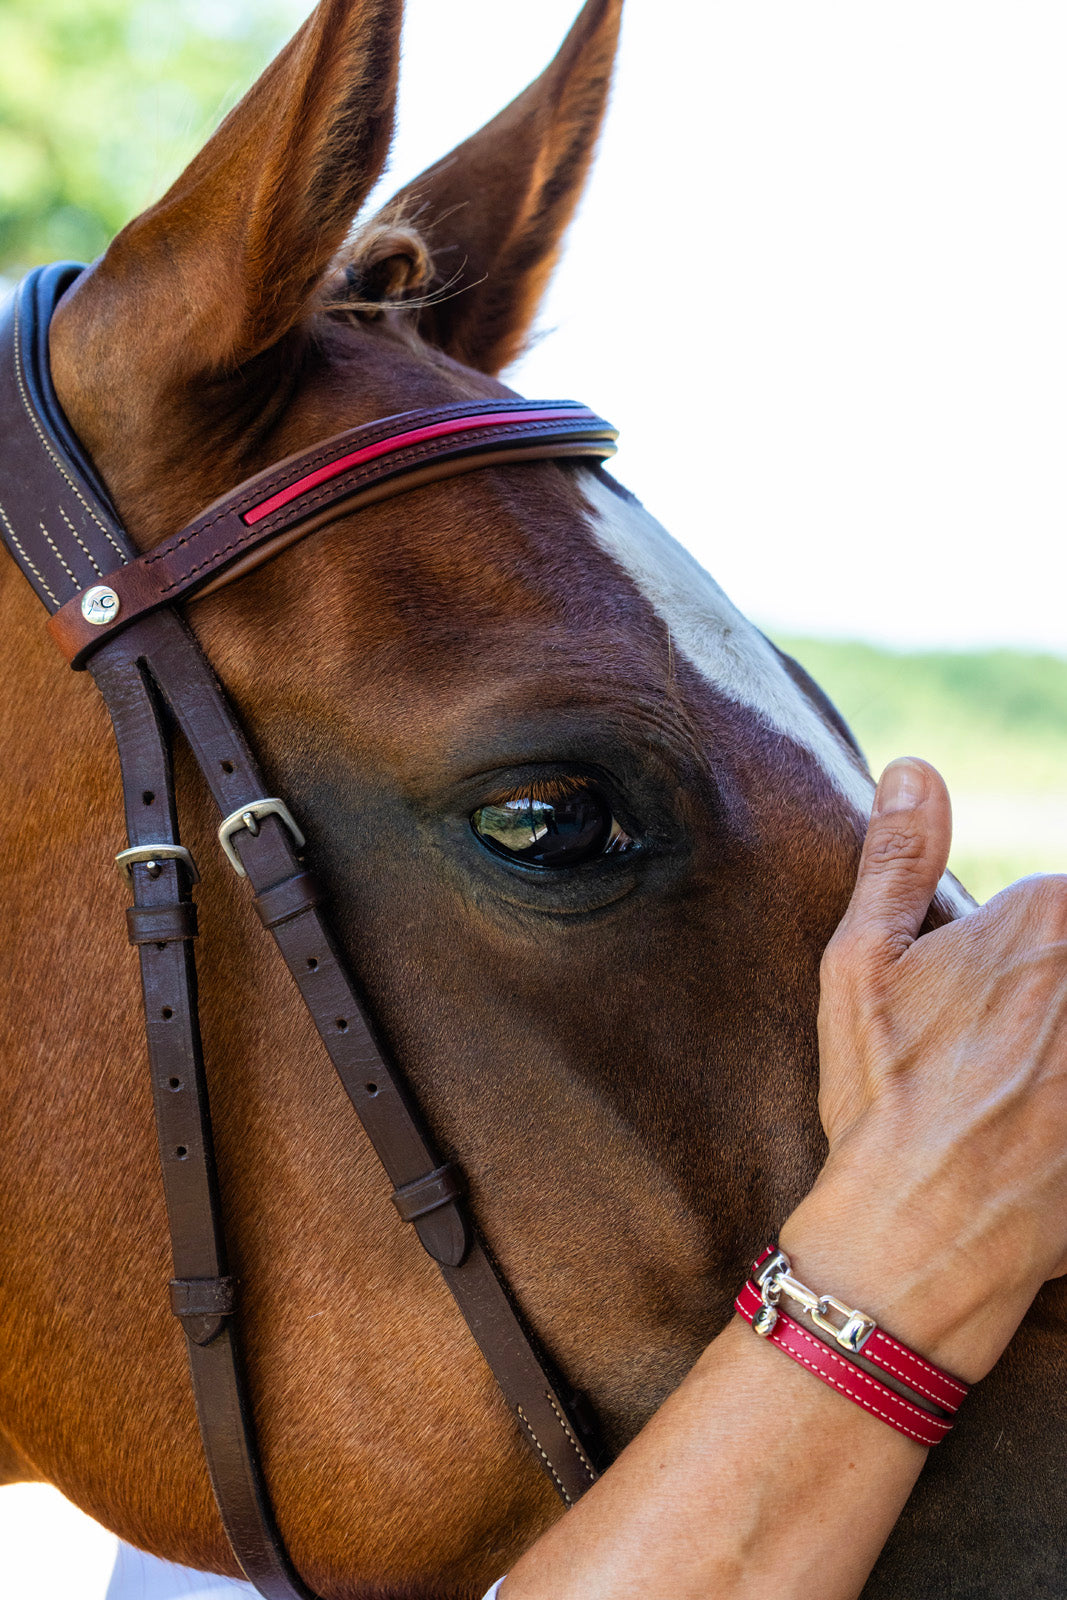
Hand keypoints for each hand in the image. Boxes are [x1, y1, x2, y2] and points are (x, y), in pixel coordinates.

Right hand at [782, 757, 1066, 1380]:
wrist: (924, 1232)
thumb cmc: (884, 1095)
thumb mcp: (861, 964)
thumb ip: (899, 856)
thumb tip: (916, 766)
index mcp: (1043, 913)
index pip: (1059, 900)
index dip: (1023, 952)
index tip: (989, 1008)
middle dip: (1040, 1003)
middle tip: (998, 1060)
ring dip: (1054, 1042)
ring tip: (1018, 1085)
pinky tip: (1041, 1111)